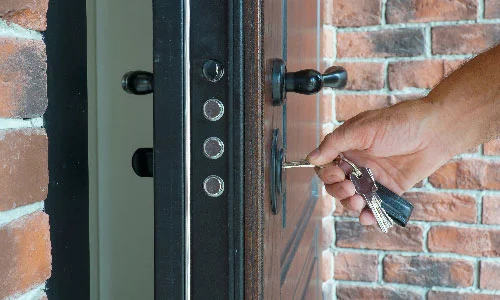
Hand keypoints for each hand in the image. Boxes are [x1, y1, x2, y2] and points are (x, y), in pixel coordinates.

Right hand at [308, 98, 451, 224]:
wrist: (435, 131)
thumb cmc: (399, 123)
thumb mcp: (362, 129)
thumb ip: (335, 144)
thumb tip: (311, 158)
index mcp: (348, 147)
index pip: (327, 166)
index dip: (327, 174)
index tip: (337, 174)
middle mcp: (358, 164)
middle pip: (336, 185)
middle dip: (338, 190)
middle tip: (350, 188)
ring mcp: (373, 178)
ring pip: (353, 198)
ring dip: (350, 204)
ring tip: (359, 202)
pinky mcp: (390, 190)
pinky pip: (375, 206)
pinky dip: (369, 215)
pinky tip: (368, 217)